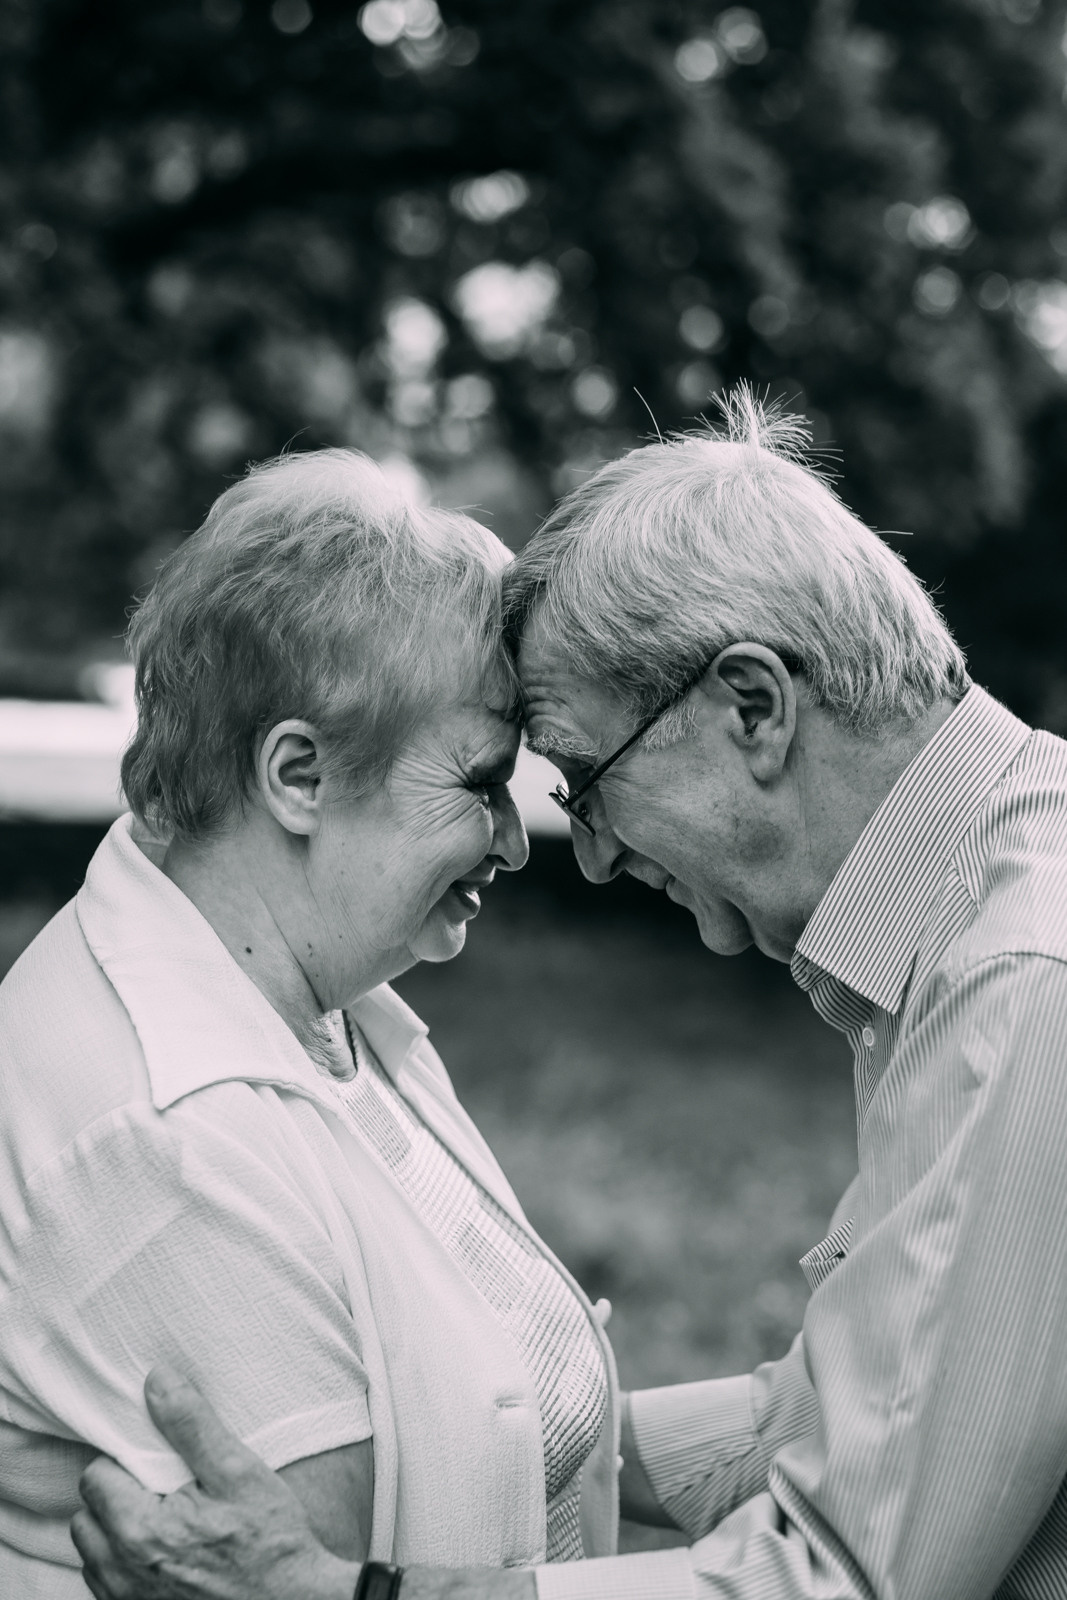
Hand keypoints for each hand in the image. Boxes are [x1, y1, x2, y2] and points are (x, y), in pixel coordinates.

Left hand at [72, 1364, 358, 1599]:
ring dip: (115, 1533)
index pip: (96, 1477)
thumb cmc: (270, 1542)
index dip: (127, 1463)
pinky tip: (165, 1554)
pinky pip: (107, 1585)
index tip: (161, 1465)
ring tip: (166, 1522)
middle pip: (86, 1516)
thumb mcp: (238, 1471)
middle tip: (164, 1491)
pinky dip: (124, 1566)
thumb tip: (157, 1380)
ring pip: (92, 1554)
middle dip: (116, 1498)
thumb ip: (192, 1424)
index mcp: (140, 1531)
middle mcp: (123, 1573)